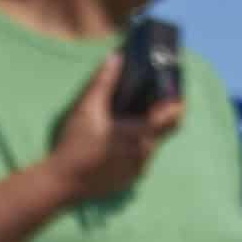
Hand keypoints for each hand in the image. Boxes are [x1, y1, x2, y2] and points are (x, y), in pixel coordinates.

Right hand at [44, 48, 184, 209]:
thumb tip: (116, 58)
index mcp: (140, 134)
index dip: (178, 101)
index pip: (172, 116)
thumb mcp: (87, 109)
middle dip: (165, 114)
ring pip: (153, 145)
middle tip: (156, 98)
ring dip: (150, 130)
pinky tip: (121, 138)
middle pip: (166, 130)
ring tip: (135, 116)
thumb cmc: (75, 145)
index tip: (176, 89)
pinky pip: (142, 159)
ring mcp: (139, 169)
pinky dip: (138, 146)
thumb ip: (104, 82)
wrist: (63, 183)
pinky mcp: (131, 179)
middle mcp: (145, 153)